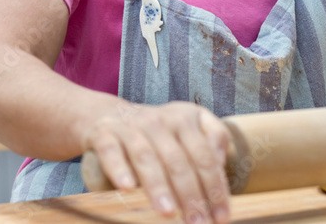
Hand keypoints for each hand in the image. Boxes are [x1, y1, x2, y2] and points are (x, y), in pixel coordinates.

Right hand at [82, 101, 231, 222]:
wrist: (108, 114)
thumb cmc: (157, 130)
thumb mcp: (189, 122)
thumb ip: (214, 138)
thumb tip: (221, 164)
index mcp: (184, 119)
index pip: (204, 156)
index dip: (215, 188)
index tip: (221, 217)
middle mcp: (159, 121)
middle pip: (178, 161)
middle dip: (190, 195)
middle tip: (197, 223)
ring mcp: (130, 127)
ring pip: (146, 157)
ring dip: (158, 186)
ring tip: (168, 211)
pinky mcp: (104, 134)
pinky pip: (111, 151)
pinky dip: (119, 168)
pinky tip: (127, 187)